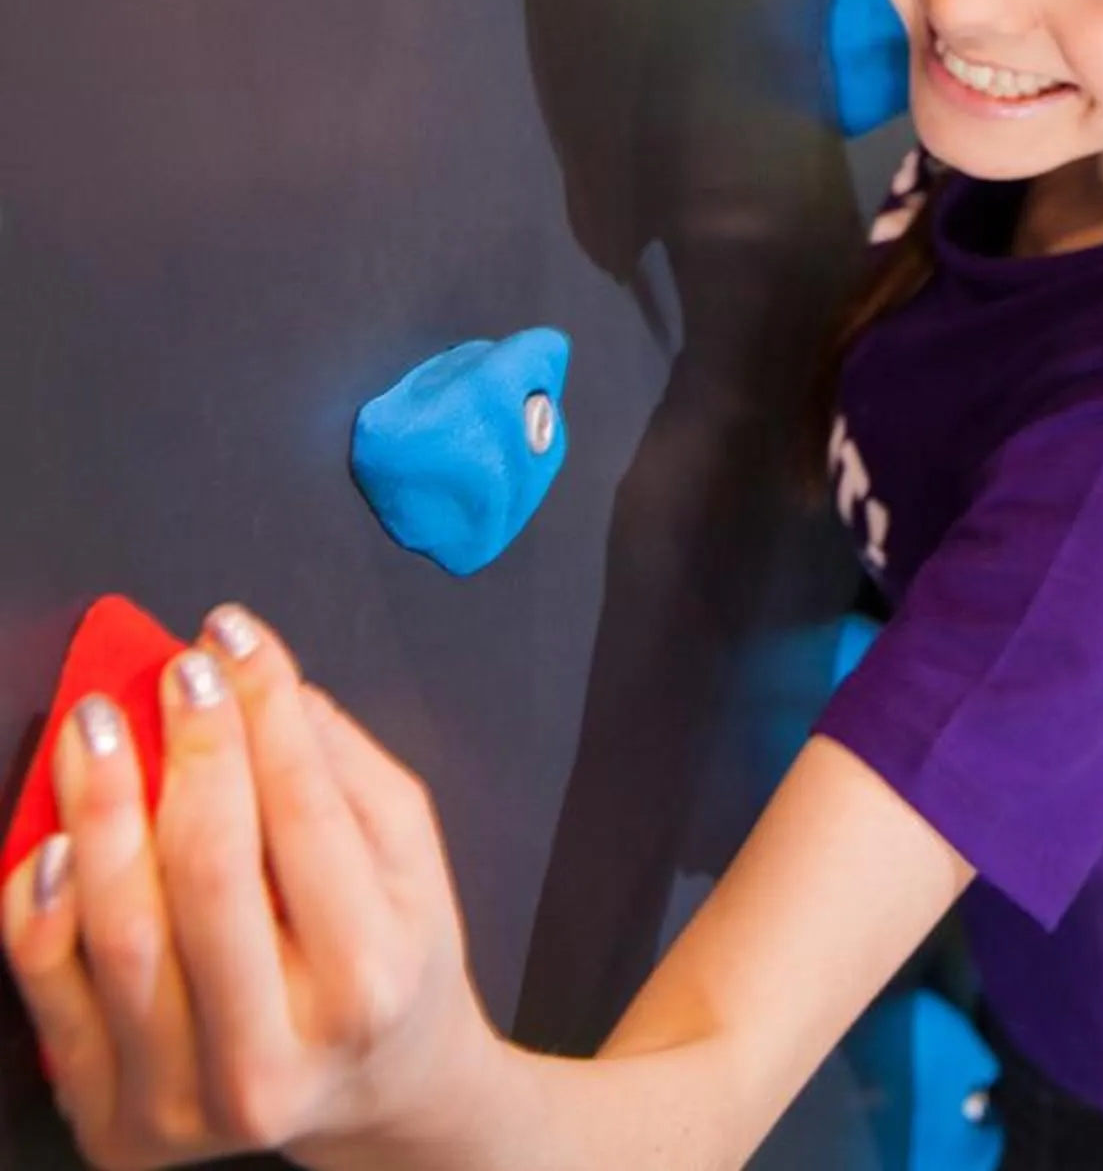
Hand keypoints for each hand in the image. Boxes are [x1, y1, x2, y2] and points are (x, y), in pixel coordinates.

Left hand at [1, 611, 498, 1170]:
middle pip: (211, 873)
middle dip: (188, 749)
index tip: (231, 633)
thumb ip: (341, 764)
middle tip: (172, 668)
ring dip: (99, 807)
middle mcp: (275, 1059)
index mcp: (366, 982)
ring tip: (98, 724)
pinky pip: (50, 993)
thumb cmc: (389, 956)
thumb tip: (261, 678)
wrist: (373, 1094)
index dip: (263, 708)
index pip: (305, 815)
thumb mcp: (409, 854)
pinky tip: (55, 834)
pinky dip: (40, 901)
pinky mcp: (115, 1124)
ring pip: (121, 933)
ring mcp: (186, 1103)